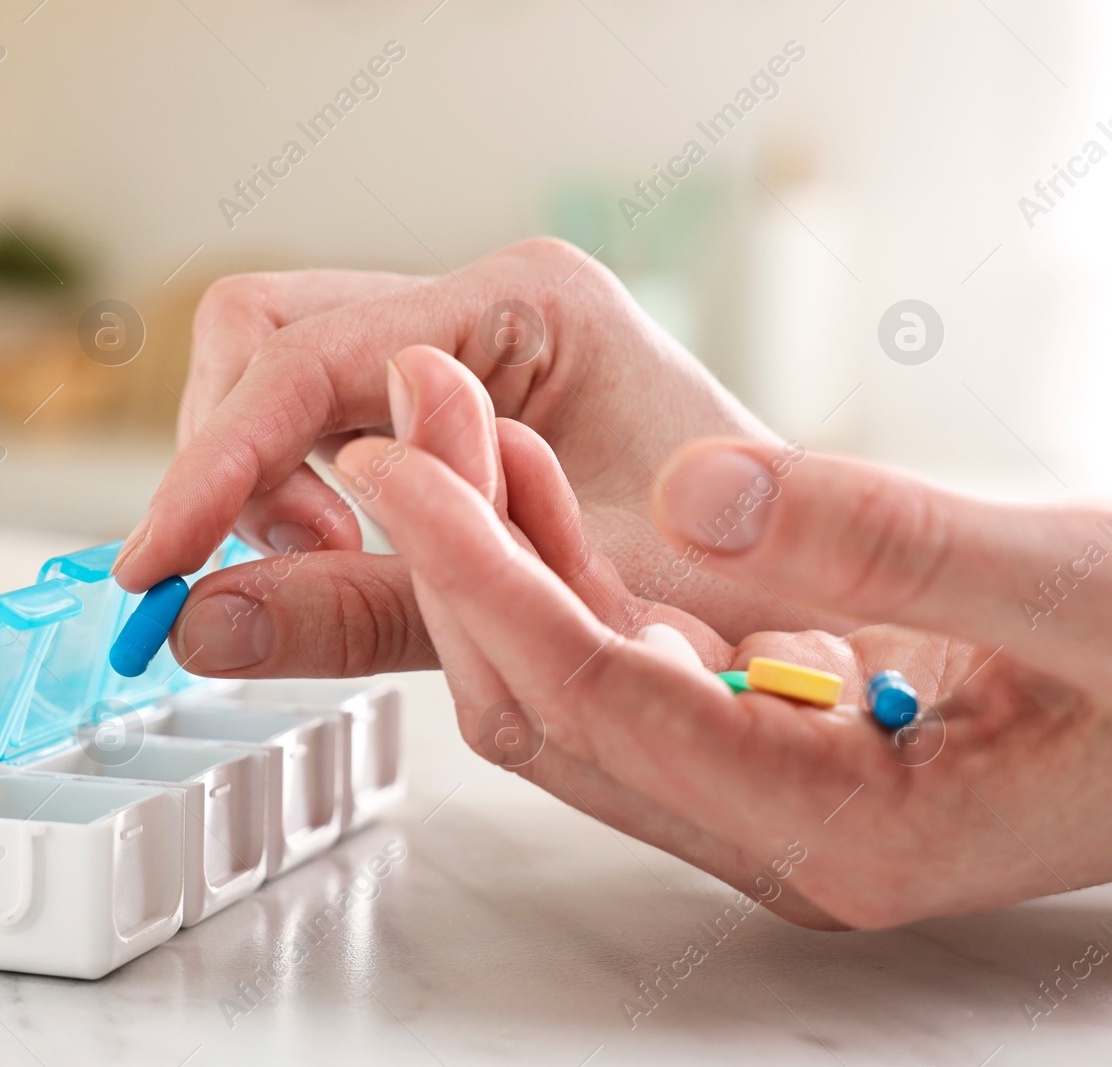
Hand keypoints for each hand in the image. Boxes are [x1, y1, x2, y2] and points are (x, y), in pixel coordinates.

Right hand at [115, 239, 828, 677]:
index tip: (155, 569)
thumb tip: (204, 628)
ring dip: (261, 485)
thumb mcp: (543, 602)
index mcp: (525, 305)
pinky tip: (349, 562)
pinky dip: (299, 498)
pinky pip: (319, 424)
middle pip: (268, 335)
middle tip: (258, 577)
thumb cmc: (737, 579)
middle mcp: (481, 305)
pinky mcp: (445, 399)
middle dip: (230, 460)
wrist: (822, 588)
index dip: (215, 466)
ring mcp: (460, 345)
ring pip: (278, 376)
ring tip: (326, 576)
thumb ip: (369, 610)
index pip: (307, 359)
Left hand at [332, 343, 1111, 927]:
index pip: (593, 696)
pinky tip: (534, 479)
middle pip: (550, 698)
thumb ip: (889, 544)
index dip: (478, 575)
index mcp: (838, 826)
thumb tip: (694, 494)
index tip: (401, 465)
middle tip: (406, 415)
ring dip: (500, 552)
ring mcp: (766, 788)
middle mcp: (776, 829)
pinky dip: (569, 566)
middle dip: (460, 553)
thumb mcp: (1078, 591)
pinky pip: (629, 658)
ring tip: (449, 424)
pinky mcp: (771, 738)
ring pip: (574, 679)